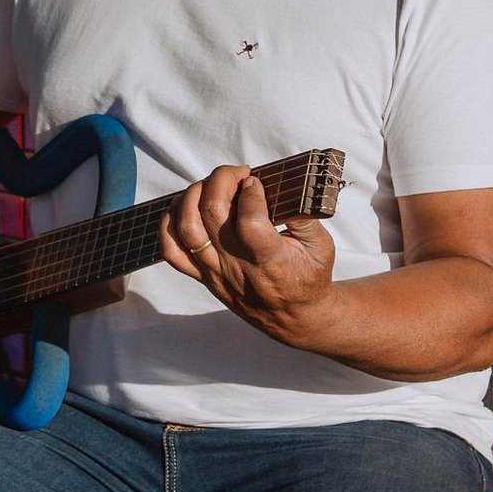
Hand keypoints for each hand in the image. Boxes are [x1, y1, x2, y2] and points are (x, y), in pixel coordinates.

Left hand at [159, 163, 335, 344]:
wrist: (293, 317)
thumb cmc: (307, 277)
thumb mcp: (321, 247)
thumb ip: (305, 216)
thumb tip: (285, 187)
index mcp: (271, 261)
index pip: (250, 222)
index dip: (250, 192)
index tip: (256, 181)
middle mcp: (238, 267)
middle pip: (213, 214)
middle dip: (222, 180)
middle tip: (237, 174)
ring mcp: (216, 272)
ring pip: (187, 228)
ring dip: (194, 195)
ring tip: (213, 185)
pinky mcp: (203, 276)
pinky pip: (171, 251)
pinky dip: (170, 223)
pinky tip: (187, 206)